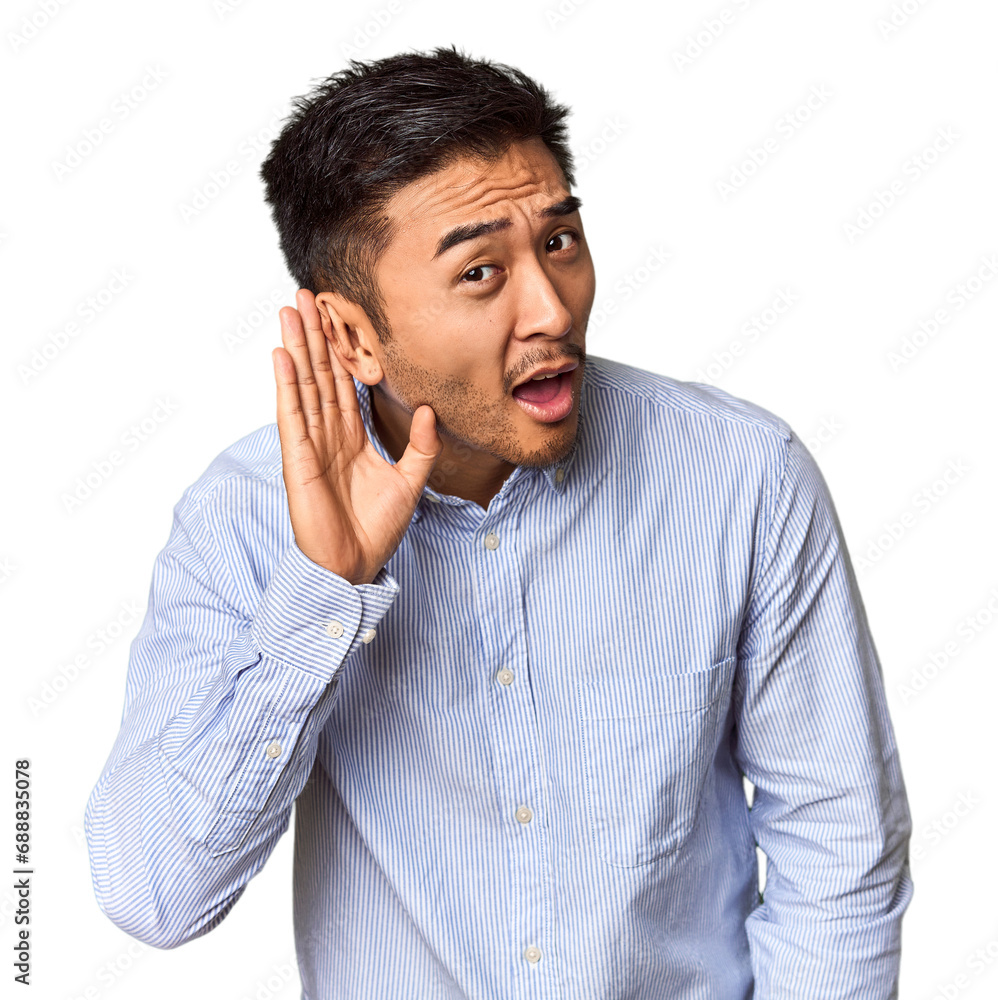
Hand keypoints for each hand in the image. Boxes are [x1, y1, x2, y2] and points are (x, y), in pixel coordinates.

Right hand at [272, 289, 440, 584]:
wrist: (357, 566)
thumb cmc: (377, 529)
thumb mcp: (410, 481)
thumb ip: (420, 445)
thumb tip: (429, 407)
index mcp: (352, 437)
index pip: (345, 383)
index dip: (341, 349)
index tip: (337, 315)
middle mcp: (328, 434)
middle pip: (321, 374)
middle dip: (315, 334)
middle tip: (307, 294)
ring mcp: (311, 445)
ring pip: (304, 385)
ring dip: (297, 347)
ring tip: (290, 310)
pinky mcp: (299, 460)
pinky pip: (292, 416)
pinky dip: (287, 385)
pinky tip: (282, 356)